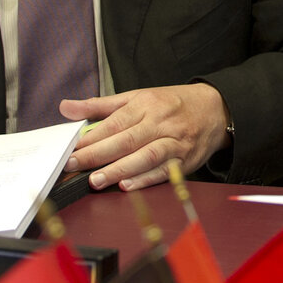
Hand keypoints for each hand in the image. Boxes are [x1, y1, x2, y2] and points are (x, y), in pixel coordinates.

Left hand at [60, 83, 230, 190]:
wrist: (216, 109)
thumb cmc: (172, 104)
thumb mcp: (137, 96)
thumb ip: (100, 105)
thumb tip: (66, 107)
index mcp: (147, 104)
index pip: (115, 122)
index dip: (92, 137)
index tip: (72, 149)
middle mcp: (161, 122)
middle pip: (127, 139)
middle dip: (98, 155)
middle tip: (75, 166)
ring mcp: (175, 142)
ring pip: (146, 156)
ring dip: (120, 170)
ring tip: (96, 180)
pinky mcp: (186, 160)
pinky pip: (164, 171)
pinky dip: (146, 179)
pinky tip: (128, 186)